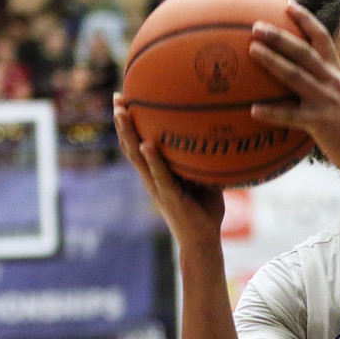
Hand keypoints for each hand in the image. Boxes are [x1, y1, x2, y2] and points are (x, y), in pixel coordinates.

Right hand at [113, 93, 224, 248]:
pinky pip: (159, 175)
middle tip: (117, 96)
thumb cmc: (205, 213)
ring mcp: (157, 187)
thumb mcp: (206, 181)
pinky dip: (152, 160)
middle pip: (130, 145)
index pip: (139, 143)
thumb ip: (206, 163)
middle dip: (122, 121)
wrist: (202, 242)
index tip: (126, 99)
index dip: (131, 123)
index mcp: (158, 173)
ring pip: (136, 157)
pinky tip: (146, 144)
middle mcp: (152, 178)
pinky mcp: (168, 196)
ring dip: (128, 134)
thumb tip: (222, 139)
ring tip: (122, 113)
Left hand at [246, 3, 339, 173]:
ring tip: (252, 50)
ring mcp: (326, 101)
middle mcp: (332, 82)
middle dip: (280, 36)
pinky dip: (272, 112)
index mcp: (337, 73)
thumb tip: (300, 84)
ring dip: (272, 61)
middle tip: (256, 26)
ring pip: (295, 75)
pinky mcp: (319, 122)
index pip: (322, 38)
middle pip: (303, 51)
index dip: (305, 20)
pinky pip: (291, 116)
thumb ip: (325, 88)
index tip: (287, 4)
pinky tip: (253, 110)